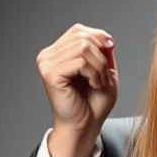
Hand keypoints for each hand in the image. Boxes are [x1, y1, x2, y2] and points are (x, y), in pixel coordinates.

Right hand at [36, 23, 117, 156]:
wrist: (85, 126)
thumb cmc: (93, 103)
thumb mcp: (104, 70)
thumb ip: (102, 51)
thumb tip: (105, 37)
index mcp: (57, 52)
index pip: (79, 30)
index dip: (98, 37)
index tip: (110, 52)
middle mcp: (47, 56)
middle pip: (82, 37)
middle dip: (101, 55)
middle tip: (104, 76)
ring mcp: (46, 64)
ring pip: (83, 47)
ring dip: (99, 66)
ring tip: (99, 82)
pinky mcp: (50, 74)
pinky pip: (81, 62)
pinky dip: (94, 73)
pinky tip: (94, 85)